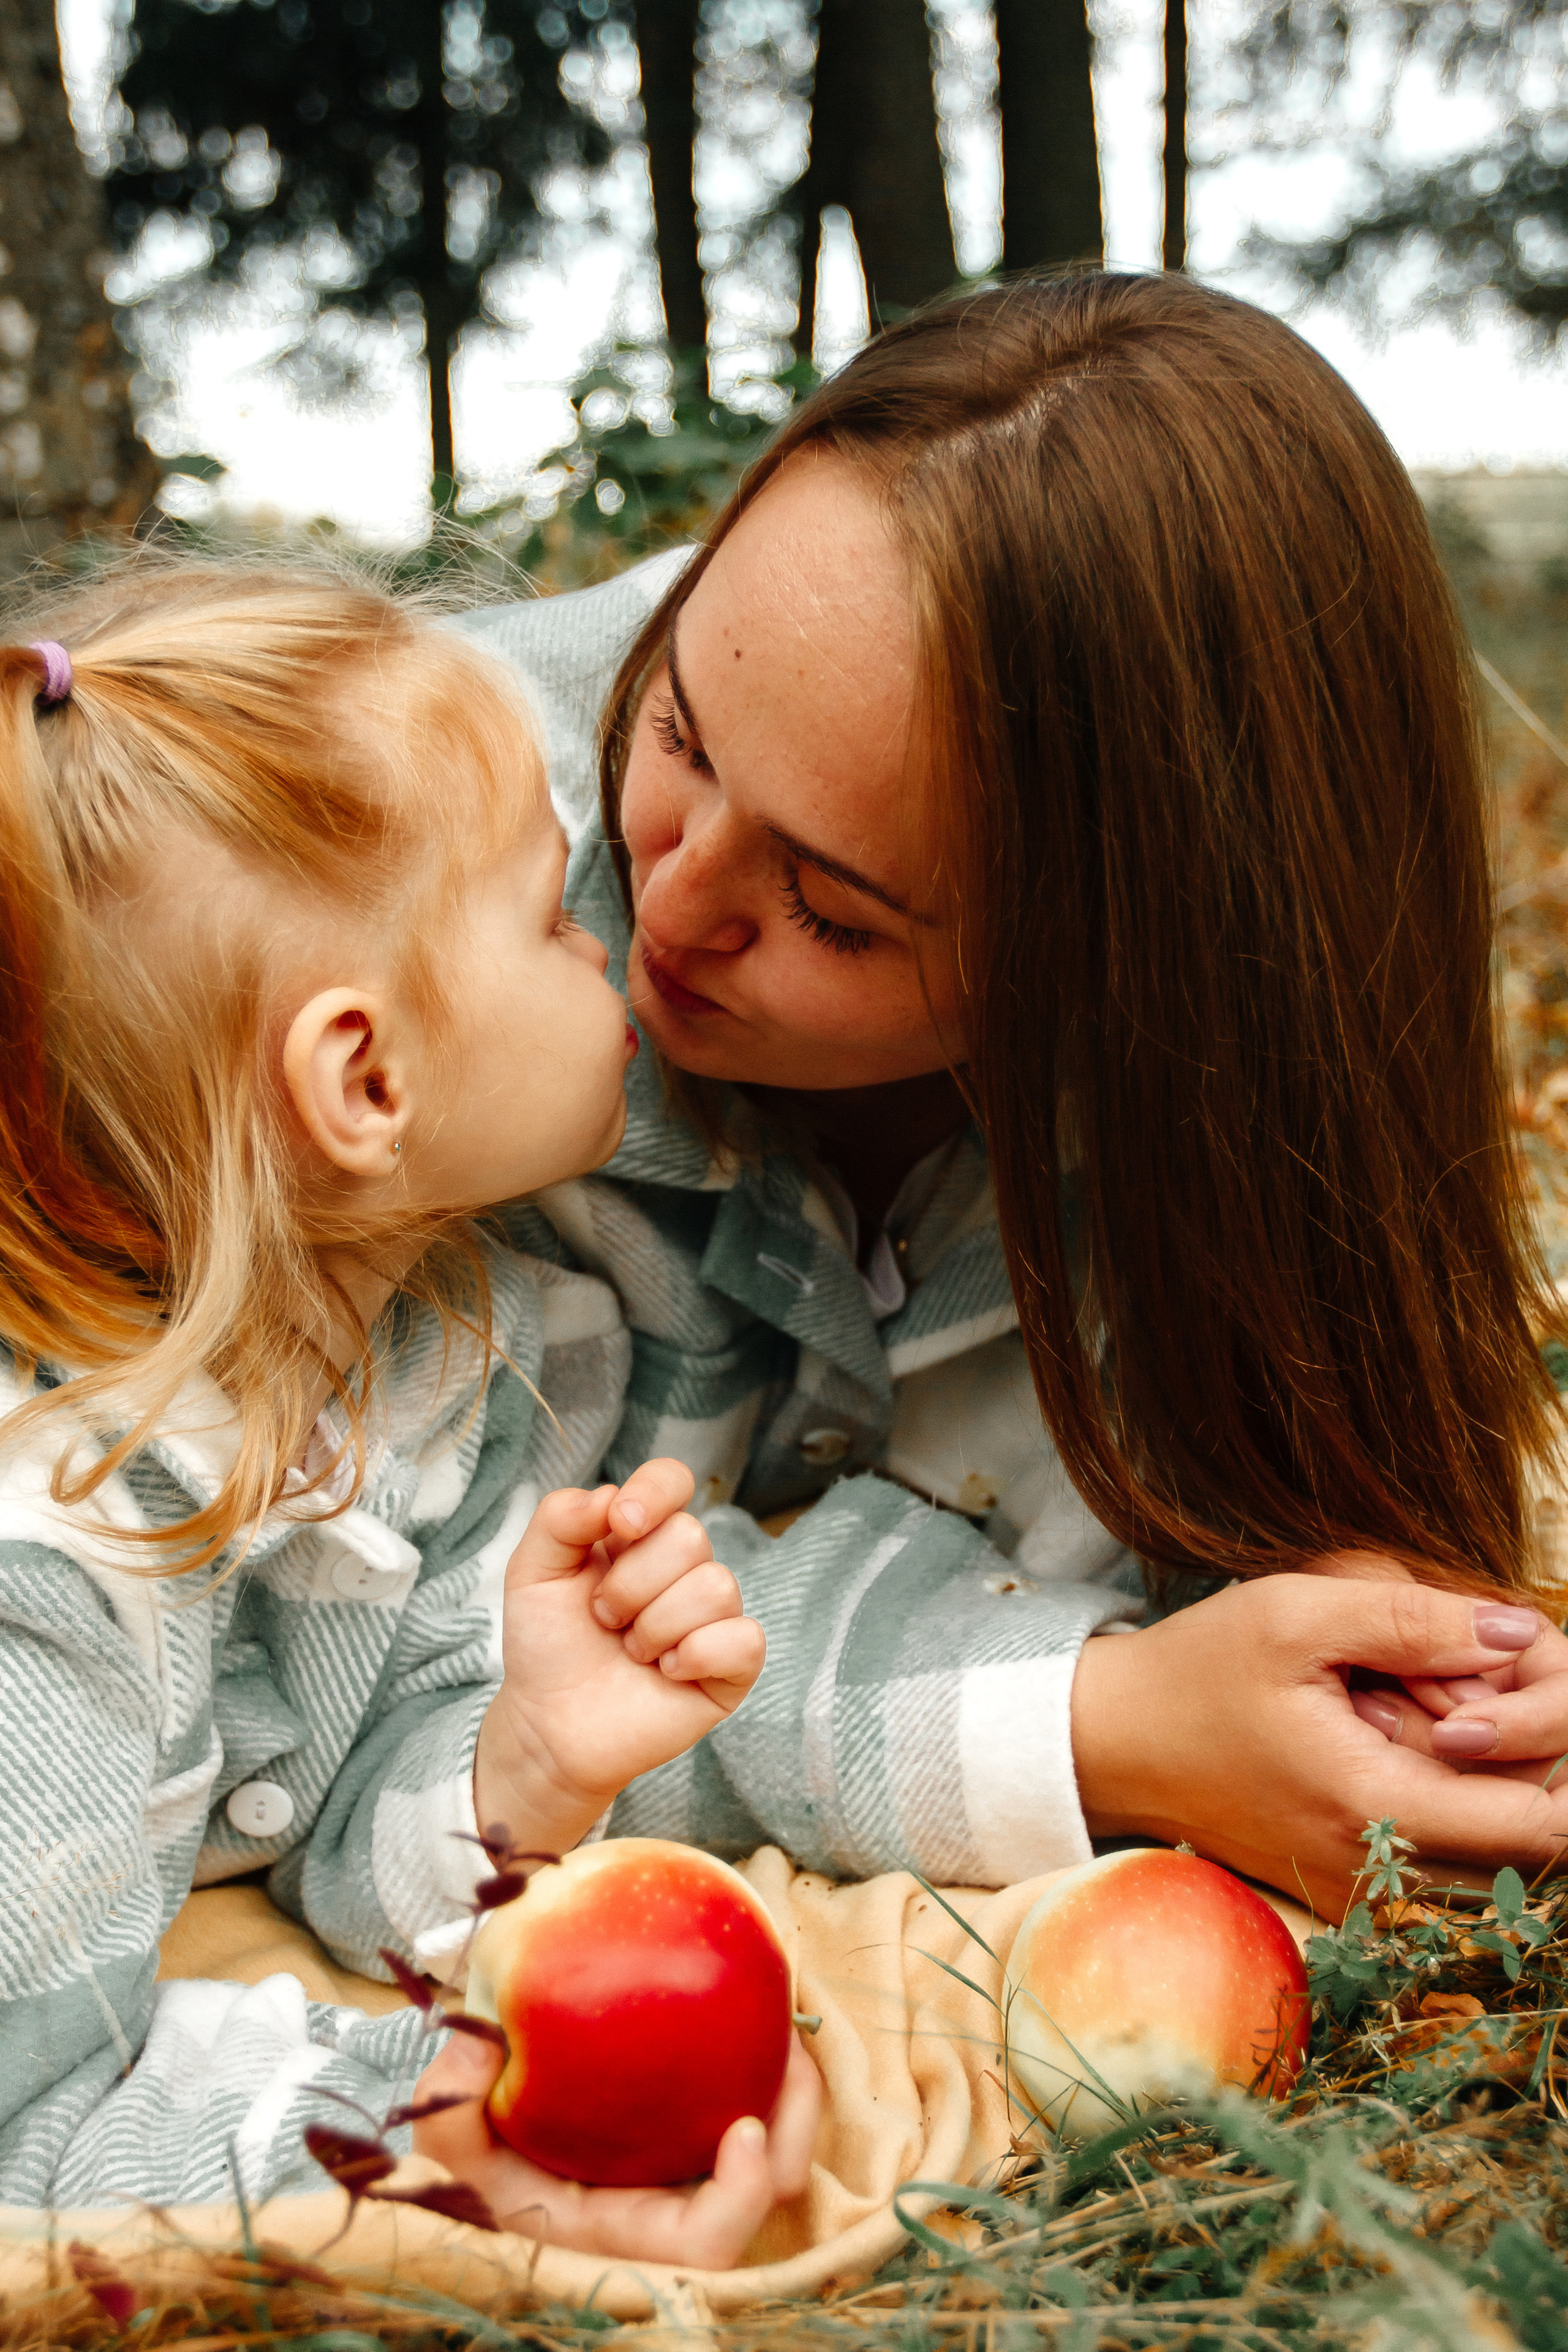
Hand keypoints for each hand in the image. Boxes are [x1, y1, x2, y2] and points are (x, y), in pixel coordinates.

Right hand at [410, 2016, 820, 2264]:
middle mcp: (674, 2207)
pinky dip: (760, 2052)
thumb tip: (474, 2048)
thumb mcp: (449, 2138)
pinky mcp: (700, 2126)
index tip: (744, 2126)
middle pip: (771, 2185)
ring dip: (792, 2085)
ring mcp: (693, 2165)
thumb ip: (451, 2105)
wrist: (494, 2137)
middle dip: (796, 2123)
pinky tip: (745, 1986)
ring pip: (779, 2139)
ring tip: (782, 2011)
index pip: (708, 2241)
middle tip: (789, 2046)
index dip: (740, 2196)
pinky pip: (751, 2092)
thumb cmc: (476, 2154)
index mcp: (626, 2230)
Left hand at [474, 1459, 764, 1853]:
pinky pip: (743, 1639)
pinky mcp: (732, 1666)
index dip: (654, 1492)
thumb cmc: (547, 1646)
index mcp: (639, 1535)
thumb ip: (560, 1518)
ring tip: (630, 1651)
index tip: (619, 1524)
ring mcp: (712, 1616)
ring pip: (717, 1586)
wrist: (549, 1726)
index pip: (672, 1480)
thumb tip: (611, 1497)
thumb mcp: (531, 1572)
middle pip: (690, 1537)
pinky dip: (696, 1655)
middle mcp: (683, 1568)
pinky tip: (666, 1673)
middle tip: (605, 1619)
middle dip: (631, 1585)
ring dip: (655, 1627)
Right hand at [1071, 1572, 1563, 1917]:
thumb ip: (1415, 1620)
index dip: (1552, 1748)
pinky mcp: (1356, 1886)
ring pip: (1497, 1852)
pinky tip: (1401, 1737)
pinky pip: (1449, 1856)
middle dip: (1528, 1755)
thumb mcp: (1295, 1615)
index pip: (1542, 1824)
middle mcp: (1382, 1873)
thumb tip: (1520, 1631)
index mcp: (1372, 1807)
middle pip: (1531, 1840)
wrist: (1115, 1741)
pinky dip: (1454, 1796)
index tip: (1506, 1685)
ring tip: (1425, 1706)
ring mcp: (1370, 1890)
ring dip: (1494, 1778)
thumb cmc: (1197, 1672)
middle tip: (1458, 1683)